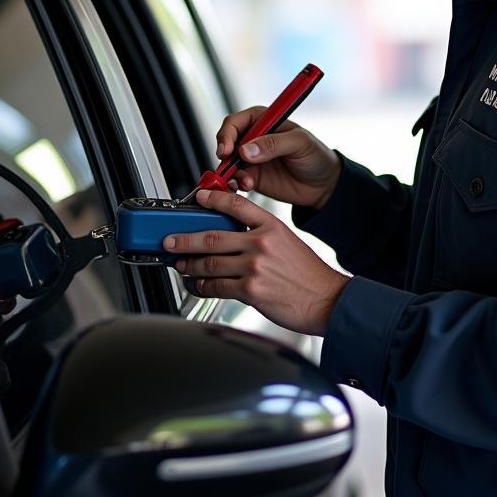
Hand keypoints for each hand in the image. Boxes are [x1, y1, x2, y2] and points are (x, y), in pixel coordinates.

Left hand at [165, 189, 350, 335]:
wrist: (327, 299)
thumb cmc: (309, 274)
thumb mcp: (288, 242)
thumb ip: (262, 236)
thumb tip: (233, 238)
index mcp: (272, 226)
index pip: (236, 205)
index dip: (213, 199)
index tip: (199, 197)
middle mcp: (261, 243)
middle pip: (212, 236)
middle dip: (184, 239)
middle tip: (170, 240)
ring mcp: (255, 267)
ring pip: (209, 263)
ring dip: (190, 265)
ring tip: (180, 264)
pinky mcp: (251, 290)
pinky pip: (217, 286)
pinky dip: (202, 286)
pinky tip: (198, 285)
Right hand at [215, 107, 340, 209]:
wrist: (323, 185)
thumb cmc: (316, 156)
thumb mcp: (299, 143)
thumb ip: (274, 144)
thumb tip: (246, 150)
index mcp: (263, 121)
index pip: (236, 122)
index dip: (227, 134)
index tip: (228, 149)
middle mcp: (253, 138)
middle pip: (226, 142)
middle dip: (223, 154)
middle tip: (228, 166)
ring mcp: (250, 159)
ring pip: (227, 163)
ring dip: (230, 173)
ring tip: (247, 182)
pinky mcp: (251, 177)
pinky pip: (234, 180)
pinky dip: (235, 185)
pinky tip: (246, 187)